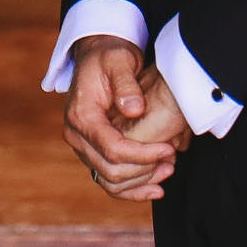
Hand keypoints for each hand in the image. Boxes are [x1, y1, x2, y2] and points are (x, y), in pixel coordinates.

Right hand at [62, 35, 181, 199]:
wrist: (96, 57)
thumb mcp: (119, 60)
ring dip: (141, 182)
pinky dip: (131, 189)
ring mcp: (81, 145)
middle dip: (145, 170)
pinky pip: (108, 180)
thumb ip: (126, 84)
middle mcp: (75, 134)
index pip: (112, 149)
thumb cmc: (109, 57)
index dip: (143, 155)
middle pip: (110, 170)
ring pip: (109, 181)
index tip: (168, 149)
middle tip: (171, 159)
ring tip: (168, 169)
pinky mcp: (91, 151)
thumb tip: (133, 110)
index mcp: (81, 114)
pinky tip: (155, 188)